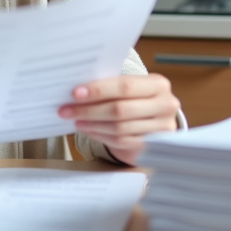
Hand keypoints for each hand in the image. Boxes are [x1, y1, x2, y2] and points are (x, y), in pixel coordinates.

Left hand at [59, 73, 180, 165]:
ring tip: (75, 120)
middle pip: (120, 109)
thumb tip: (78, 91)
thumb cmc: (139, 98)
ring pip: (119, 128)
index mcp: (158, 84)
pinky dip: (101, 135)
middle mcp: (165, 105)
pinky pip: (121, 141)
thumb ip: (112, 86)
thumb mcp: (134, 87)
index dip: (99, 90)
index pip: (125, 86)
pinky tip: (88, 129)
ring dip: (92, 124)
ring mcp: (161, 128)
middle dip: (89, 110)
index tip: (75, 93)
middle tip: (66, 110)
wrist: (157, 120)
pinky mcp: (153, 146)